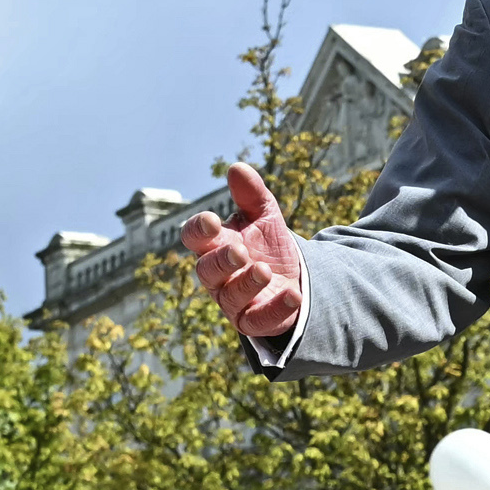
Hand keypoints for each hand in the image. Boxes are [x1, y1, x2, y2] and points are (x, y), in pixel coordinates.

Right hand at [181, 160, 307, 340]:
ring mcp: (234, 301)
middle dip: (221, 261)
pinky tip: (292, 295)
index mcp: (215, 245)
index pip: (194, 237)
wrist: (294, 277)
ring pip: (229, 297)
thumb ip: (251, 193)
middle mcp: (218, 275)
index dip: (199, 230)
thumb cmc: (268, 245)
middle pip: (206, 271)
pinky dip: (275, 309)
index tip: (212, 220)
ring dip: (246, 284)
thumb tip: (236, 168)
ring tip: (264, 270)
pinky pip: (258, 320)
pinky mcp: (253, 321)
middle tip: (241, 252)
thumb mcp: (264, 215)